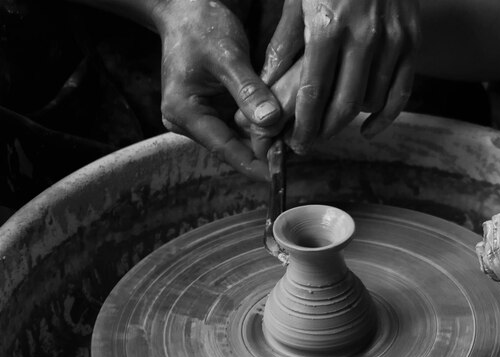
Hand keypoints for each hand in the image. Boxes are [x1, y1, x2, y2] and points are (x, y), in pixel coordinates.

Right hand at [156, 0, 281, 180]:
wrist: (185, 9)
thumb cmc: (200, 27)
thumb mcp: (227, 57)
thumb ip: (248, 91)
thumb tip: (270, 122)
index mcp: (183, 112)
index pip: (223, 148)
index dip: (252, 163)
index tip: (277, 175)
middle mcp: (187, 120)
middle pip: (230, 146)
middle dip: (261, 151)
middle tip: (294, 153)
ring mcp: (199, 116)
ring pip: (236, 137)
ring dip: (261, 139)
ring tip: (291, 141)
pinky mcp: (210, 109)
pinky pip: (236, 124)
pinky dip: (257, 125)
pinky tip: (279, 126)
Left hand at [256, 0, 420, 153]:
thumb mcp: (297, 0)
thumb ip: (284, 44)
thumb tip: (268, 84)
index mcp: (328, 27)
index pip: (314, 93)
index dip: (304, 124)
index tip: (295, 142)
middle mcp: (363, 37)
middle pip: (344, 105)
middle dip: (324, 131)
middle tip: (310, 143)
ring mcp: (393, 39)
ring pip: (372, 101)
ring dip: (350, 123)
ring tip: (329, 130)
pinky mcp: (412, 39)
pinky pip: (403, 90)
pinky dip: (387, 116)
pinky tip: (369, 130)